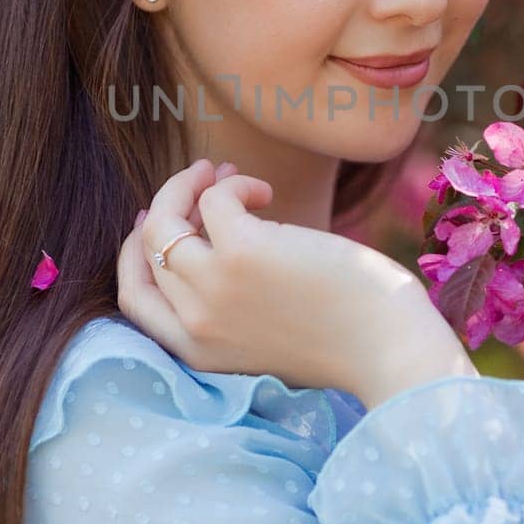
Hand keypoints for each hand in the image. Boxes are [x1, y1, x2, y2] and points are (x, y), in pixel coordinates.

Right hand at [115, 158, 477, 408]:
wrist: (388, 349)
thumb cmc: (345, 335)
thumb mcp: (267, 329)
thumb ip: (232, 298)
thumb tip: (207, 224)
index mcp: (199, 351)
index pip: (134, 300)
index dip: (136, 255)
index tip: (154, 221)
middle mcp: (195, 324)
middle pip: (147, 253)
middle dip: (165, 207)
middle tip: (195, 182)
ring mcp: (214, 288)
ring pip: (165, 221)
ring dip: (188, 185)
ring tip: (223, 173)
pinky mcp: (242, 252)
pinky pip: (215, 199)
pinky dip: (235, 184)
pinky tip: (268, 191)